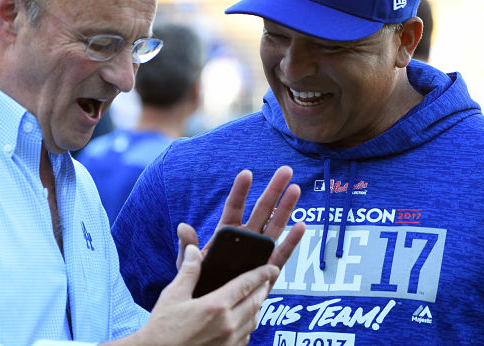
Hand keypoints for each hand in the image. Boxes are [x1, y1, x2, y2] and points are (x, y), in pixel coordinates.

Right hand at [114, 241, 278, 345]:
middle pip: (255, 302)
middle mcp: (227, 325)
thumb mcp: (173, 295)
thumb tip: (193, 250)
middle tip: (266, 279)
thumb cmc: (162, 328)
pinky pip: (246, 336)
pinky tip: (242, 320)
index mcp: (216, 306)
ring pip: (253, 320)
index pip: (246, 284)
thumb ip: (188, 271)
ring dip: (258, 307)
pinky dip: (249, 325)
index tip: (271, 267)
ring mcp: (229, 342)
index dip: (261, 274)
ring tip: (256, 297)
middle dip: (263, 288)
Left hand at [177, 166, 305, 277]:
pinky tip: (301, 226)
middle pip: (261, 211)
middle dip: (273, 191)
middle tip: (285, 171)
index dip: (240, 191)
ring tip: (296, 189)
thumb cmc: (199, 287)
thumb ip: (187, 249)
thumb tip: (183, 227)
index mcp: (226, 235)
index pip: (234, 208)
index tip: (246, 173)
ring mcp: (258, 253)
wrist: (211, 313)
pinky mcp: (268, 271)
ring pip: (275, 227)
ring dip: (286, 209)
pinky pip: (281, 255)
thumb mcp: (187, 268)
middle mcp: (245, 240)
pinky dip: (291, 241)